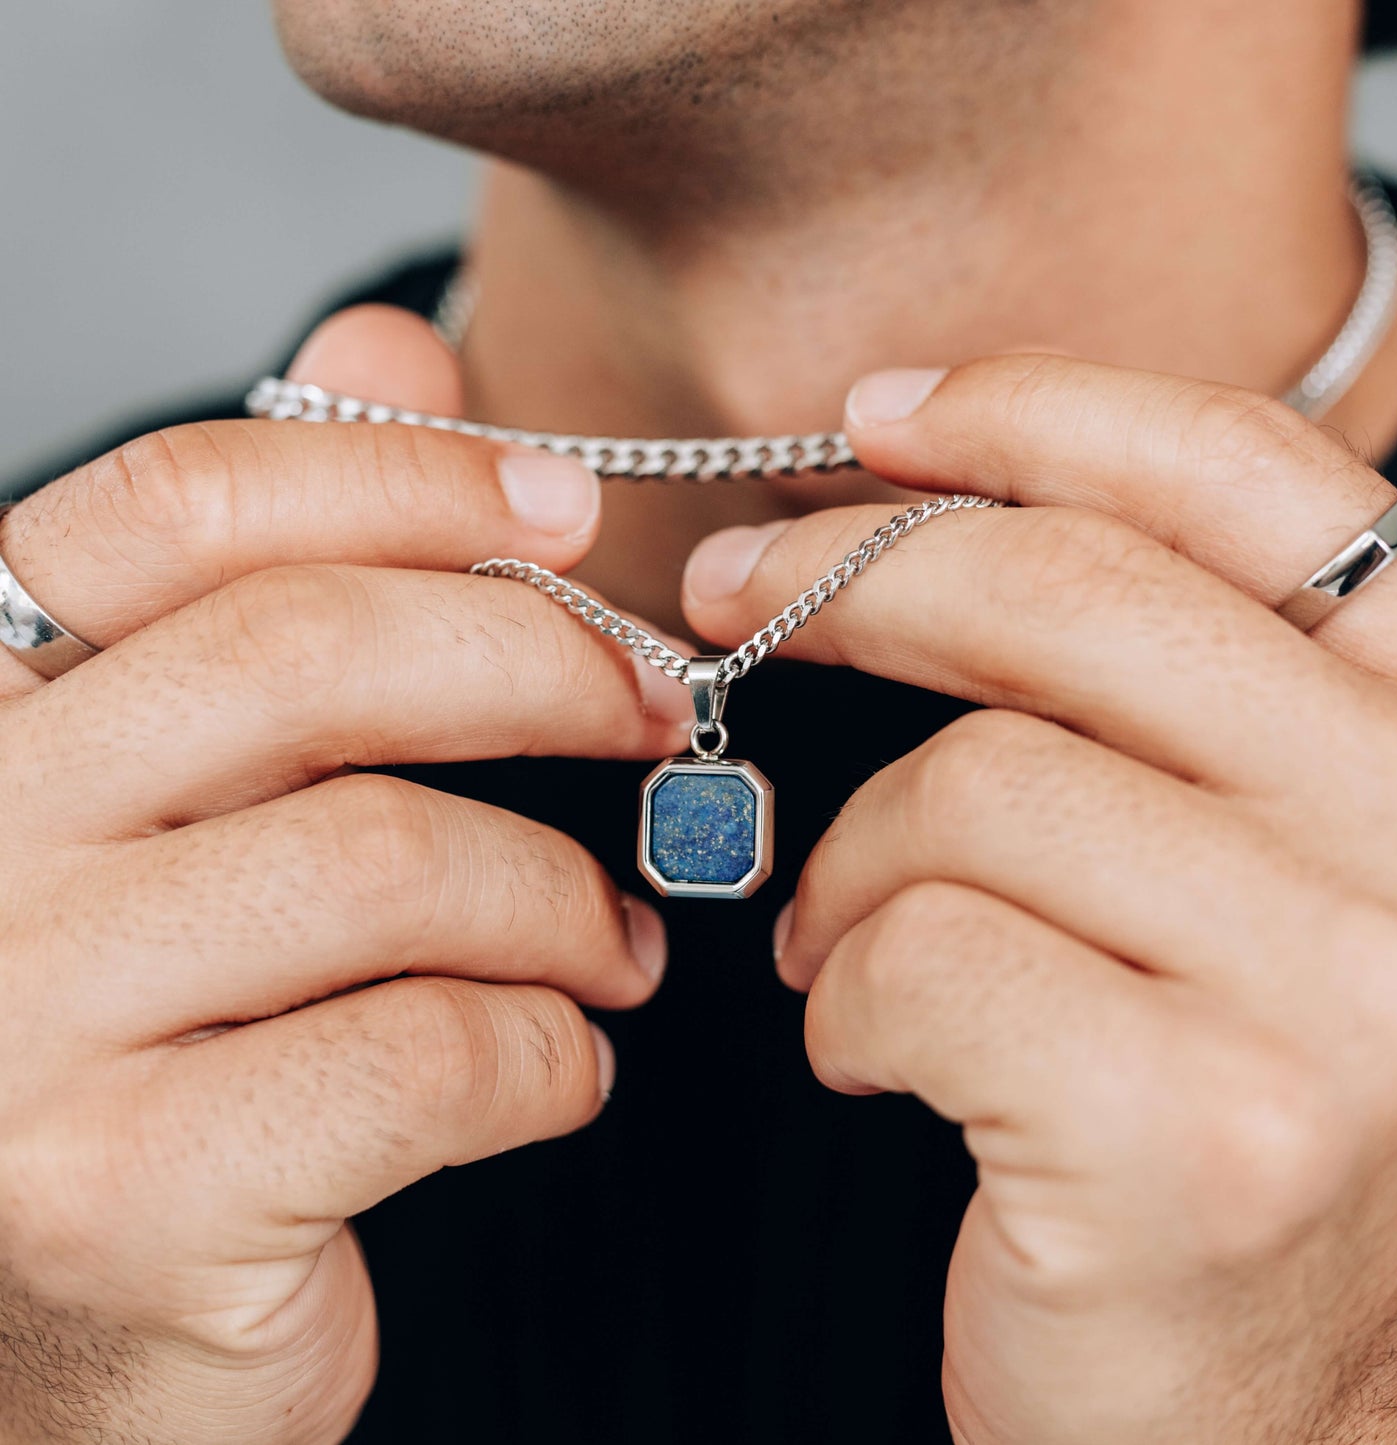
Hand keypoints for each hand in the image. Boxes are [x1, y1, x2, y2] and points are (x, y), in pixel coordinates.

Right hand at [0, 306, 688, 1444]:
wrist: (102, 1313)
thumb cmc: (194, 1018)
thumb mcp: (228, 784)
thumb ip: (293, 563)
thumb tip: (386, 346)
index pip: (184, 510)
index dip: (405, 479)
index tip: (573, 511)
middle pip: (302, 659)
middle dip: (540, 669)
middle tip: (661, 719)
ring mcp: (18, 1023)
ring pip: (381, 861)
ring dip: (560, 898)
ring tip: (616, 944)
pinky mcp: (117, 1193)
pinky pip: (413, 1054)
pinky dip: (543, 1049)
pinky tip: (563, 1064)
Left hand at [683, 356, 1396, 1442]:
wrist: (1274, 1414)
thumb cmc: (1222, 1103)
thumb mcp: (1231, 861)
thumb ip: (1149, 695)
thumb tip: (940, 511)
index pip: (1246, 479)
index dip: (1041, 409)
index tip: (879, 418)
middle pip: (1071, 600)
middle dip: (861, 577)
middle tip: (733, 594)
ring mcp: (1346, 991)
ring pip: (971, 789)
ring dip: (852, 857)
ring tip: (836, 933)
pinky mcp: (1203, 1133)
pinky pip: (926, 953)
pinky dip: (849, 989)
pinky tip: (872, 1044)